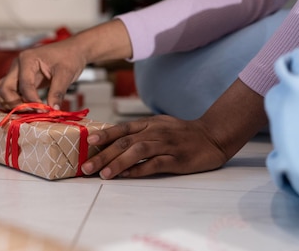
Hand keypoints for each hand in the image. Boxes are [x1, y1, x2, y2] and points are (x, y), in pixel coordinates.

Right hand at [0, 20, 132, 109]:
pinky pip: (9, 93)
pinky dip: (15, 102)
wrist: (72, 51)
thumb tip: (53, 110)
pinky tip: (29, 109)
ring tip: (28, 111)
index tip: (44, 111)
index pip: (24, 84)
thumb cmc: (69, 57)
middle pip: (4, 88)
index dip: (32, 101)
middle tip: (32, 113)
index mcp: (27, 59)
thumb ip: (58, 92)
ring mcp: (16, 72)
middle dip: (15, 103)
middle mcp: (17, 65)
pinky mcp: (19, 79)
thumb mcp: (66, 74)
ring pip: (2, 91)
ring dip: (11, 103)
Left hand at [81, 115, 229, 178]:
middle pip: (124, 142)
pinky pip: (155, 164)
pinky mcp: (177, 159)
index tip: (88, 143)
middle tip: (86, 167)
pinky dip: (139, 170)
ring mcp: (165, 145)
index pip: (121, 129)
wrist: (212, 136)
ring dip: (118, 163)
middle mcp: (154, 132)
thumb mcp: (158, 125)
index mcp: (148, 123)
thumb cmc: (180, 132)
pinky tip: (127, 175)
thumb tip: (112, 141)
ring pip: (137, 152)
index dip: (104, 135)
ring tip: (103, 174)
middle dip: (103, 155)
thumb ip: (138, 131)